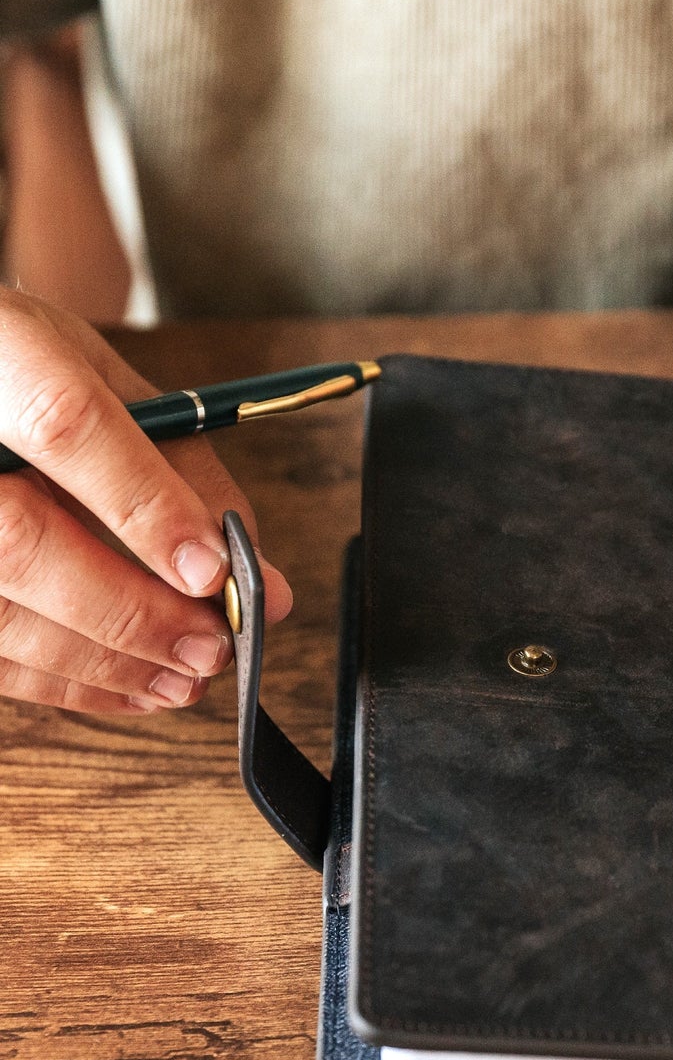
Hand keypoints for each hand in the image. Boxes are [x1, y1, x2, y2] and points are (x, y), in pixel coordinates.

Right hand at [0, 288, 291, 713]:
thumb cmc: (29, 373)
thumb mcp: (110, 386)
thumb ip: (187, 476)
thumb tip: (262, 581)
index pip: (64, 426)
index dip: (144, 507)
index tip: (214, 571)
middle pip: (21, 542)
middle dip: (132, 612)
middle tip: (213, 646)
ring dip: (103, 663)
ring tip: (185, 677)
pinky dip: (63, 682)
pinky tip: (129, 686)